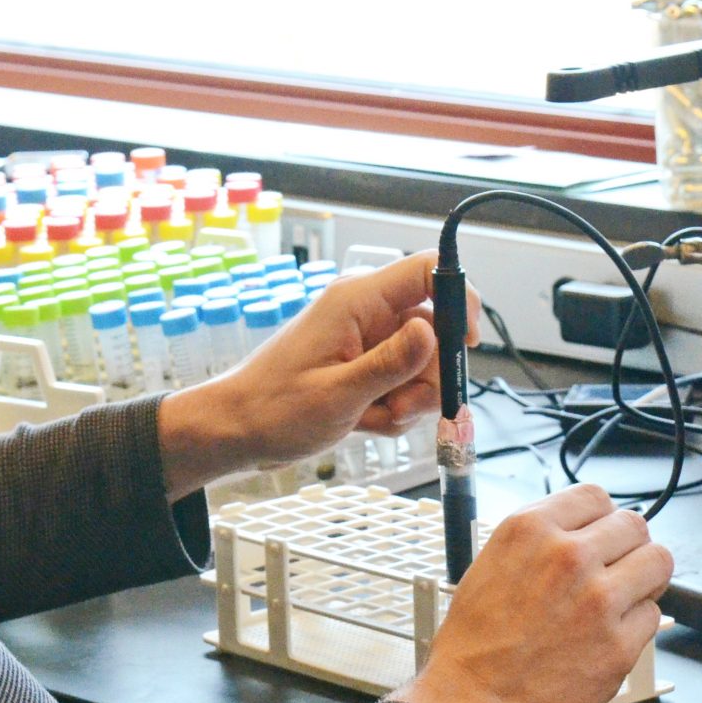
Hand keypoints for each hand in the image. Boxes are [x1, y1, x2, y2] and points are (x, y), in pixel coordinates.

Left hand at [156, 252, 476, 498]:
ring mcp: (363, 340)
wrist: (235, 431)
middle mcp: (364, 313)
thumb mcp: (338, 393)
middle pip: (433, 327)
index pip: (427, 270)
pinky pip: (401, 383)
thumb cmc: (272, 410)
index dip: (458, 299)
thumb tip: (433, 332)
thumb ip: (390, 363)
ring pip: (421, 362)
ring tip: (376, 417)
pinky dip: (393, 408)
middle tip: (404, 405)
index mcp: (356, 301)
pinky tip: (366, 421)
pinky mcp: (361, 366)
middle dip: (429, 374)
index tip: (466, 344)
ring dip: (410, 398)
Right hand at [389, 485, 672, 702]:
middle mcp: (567, 556)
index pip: (594, 496)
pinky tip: (608, 639)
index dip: (601, 519)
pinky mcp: (620, 644)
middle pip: (634, 525)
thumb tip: (574, 538)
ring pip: (658, 562)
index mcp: (528, 531)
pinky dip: (637, 627)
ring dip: (645, 580)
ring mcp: (599, 599)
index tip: (601, 536)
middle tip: (616, 571)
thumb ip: (536, 547)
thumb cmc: (471, 652)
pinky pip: (654, 616)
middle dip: (628, 547)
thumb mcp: (488, 570)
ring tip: (624, 600)